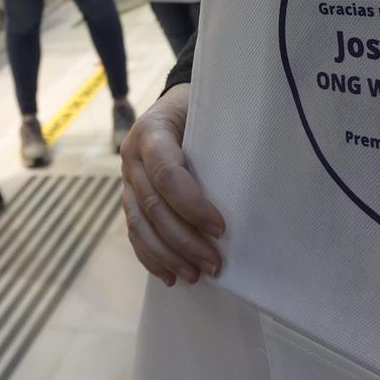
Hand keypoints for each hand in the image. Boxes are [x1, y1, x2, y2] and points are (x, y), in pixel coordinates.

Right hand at [119, 85, 225, 285]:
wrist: (175, 103)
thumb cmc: (200, 108)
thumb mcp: (209, 112)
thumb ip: (219, 139)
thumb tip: (252, 184)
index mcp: (151, 132)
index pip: (167, 174)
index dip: (192, 204)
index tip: (221, 228)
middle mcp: (132, 156)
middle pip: (154, 206)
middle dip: (184, 240)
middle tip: (214, 264)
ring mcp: (127, 179)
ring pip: (140, 224)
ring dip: (167, 255)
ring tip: (195, 276)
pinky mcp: (130, 197)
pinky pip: (134, 231)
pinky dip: (151, 256)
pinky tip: (170, 276)